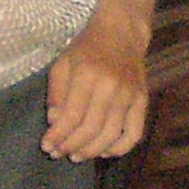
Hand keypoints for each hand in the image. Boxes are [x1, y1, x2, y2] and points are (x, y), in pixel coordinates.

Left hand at [44, 8, 151, 161]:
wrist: (122, 33)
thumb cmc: (87, 49)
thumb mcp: (63, 63)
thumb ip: (56, 93)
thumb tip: (54, 122)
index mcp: (88, 75)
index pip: (72, 115)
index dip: (58, 136)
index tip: (46, 146)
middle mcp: (111, 86)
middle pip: (90, 129)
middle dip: (71, 146)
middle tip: (58, 153)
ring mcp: (130, 95)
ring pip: (111, 135)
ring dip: (91, 151)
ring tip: (76, 155)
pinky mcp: (142, 100)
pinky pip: (134, 133)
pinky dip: (120, 148)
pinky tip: (105, 151)